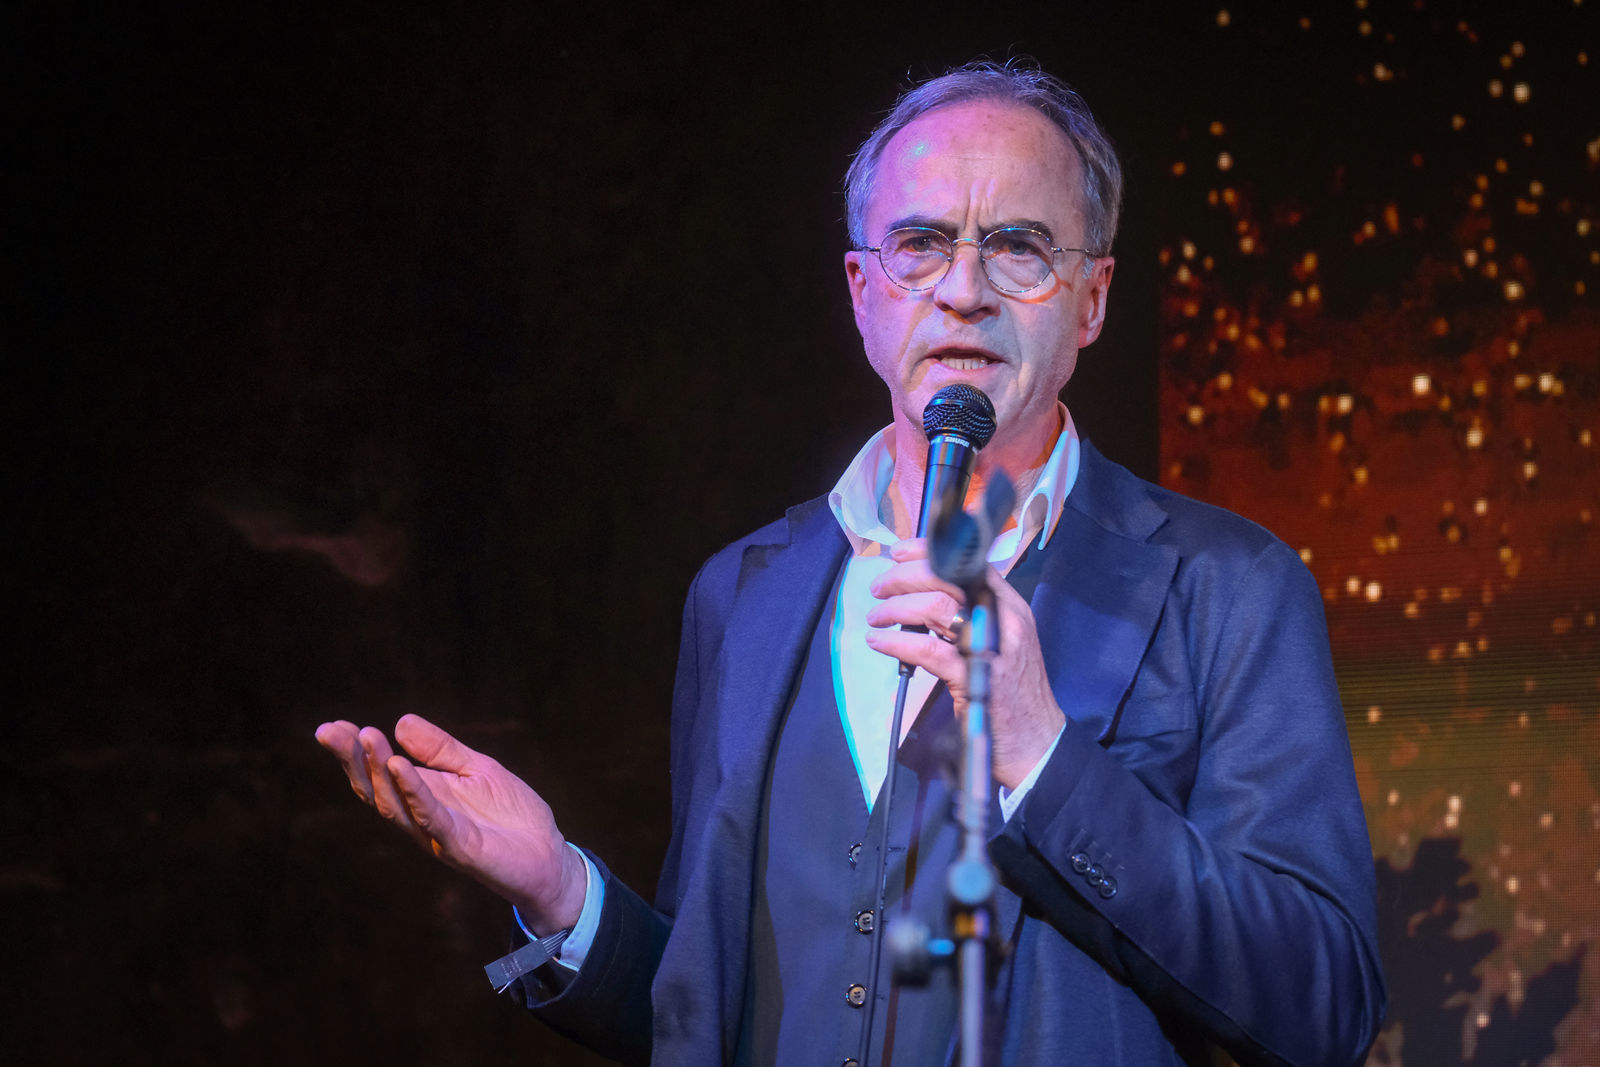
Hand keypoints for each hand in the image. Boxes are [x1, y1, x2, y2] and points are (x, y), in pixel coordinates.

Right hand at [314, 714, 586, 933]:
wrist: (548, 856)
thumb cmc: (511, 815)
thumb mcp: (476, 769)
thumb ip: (440, 749)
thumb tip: (400, 721)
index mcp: (424, 797)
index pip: (379, 773)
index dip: (354, 752)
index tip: (331, 727)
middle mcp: (422, 818)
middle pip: (376, 790)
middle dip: (353, 760)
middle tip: (330, 731)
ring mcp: (438, 834)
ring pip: (396, 804)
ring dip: (378, 771)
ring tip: (365, 737)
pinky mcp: (461, 847)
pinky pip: (431, 818)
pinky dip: (414, 792)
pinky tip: (400, 766)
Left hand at [863, 538, 1064, 790]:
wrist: (1036, 742)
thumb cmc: (1013, 694)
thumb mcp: (1002, 644)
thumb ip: (972, 617)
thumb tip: (923, 597)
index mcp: (1010, 608)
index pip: (970, 564)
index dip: (930, 552)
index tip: (900, 553)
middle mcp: (1004, 620)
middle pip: (947, 578)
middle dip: (904, 577)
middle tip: (879, 588)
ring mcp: (990, 648)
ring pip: (935, 607)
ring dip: (895, 608)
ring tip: (876, 617)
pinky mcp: (973, 679)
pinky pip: (927, 650)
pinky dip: (896, 642)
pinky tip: (879, 642)